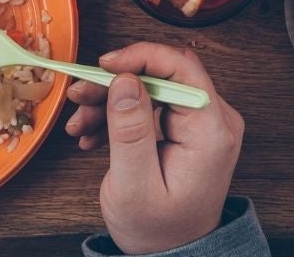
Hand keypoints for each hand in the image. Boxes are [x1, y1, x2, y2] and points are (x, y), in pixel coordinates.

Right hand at [62, 44, 243, 253]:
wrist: (173, 254)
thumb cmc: (158, 229)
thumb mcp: (133, 186)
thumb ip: (130, 132)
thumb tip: (125, 80)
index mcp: (211, 131)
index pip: (183, 69)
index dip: (141, 57)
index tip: (104, 65)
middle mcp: (214, 120)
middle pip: (164, 75)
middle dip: (117, 82)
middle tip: (80, 95)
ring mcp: (201, 124)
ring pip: (153, 88)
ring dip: (111, 100)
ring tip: (79, 123)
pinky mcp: (187, 129)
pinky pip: (151, 106)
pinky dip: (120, 115)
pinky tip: (94, 135)